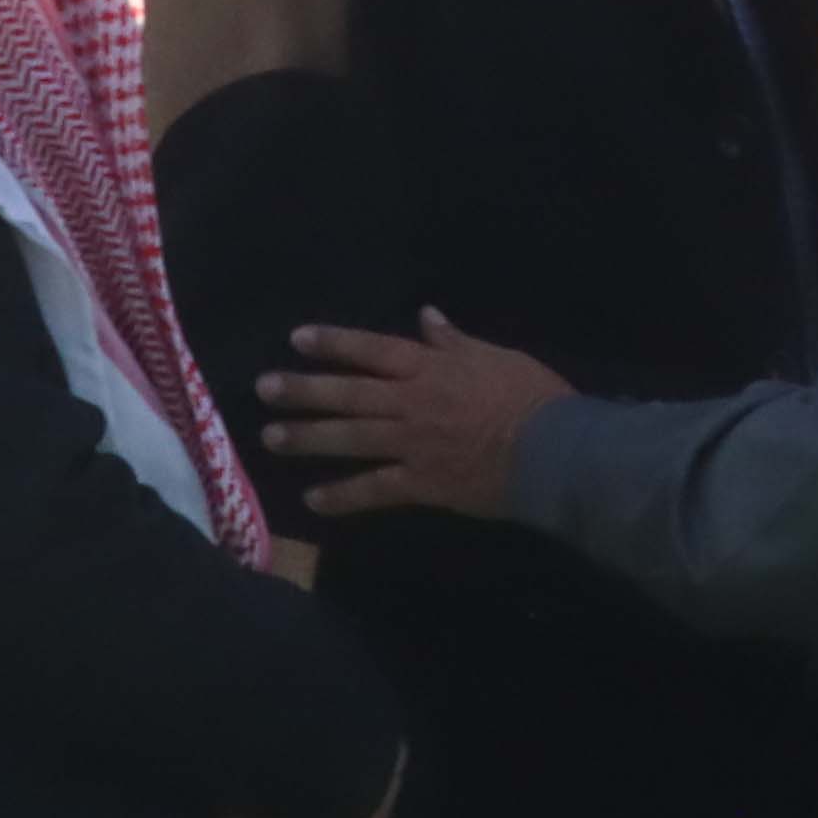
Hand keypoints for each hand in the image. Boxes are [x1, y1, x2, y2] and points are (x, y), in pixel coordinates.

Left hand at [260, 314, 576, 521]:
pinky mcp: (421, 483)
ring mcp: (412, 445)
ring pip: (351, 438)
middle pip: (349, 394)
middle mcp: (411, 403)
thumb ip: (455, 341)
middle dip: (304, 390)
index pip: (373, 351)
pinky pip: (374, 489)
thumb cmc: (532, 397)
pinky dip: (343, 495)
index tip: (297, 339)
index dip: (335, 344)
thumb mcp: (497, 356)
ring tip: (272, 436)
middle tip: (264, 388)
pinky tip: (313, 499)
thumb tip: (426, 317)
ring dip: (308, 437)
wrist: (553, 450)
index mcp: (431, 369)